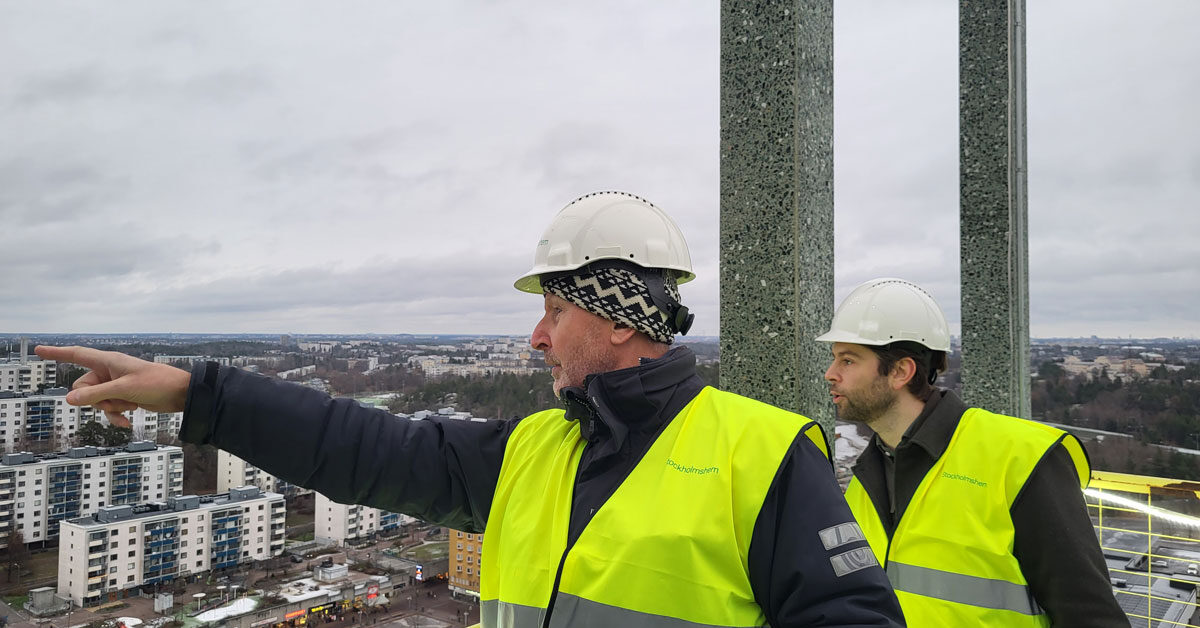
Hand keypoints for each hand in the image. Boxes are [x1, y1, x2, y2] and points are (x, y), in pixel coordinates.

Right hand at [34, 345, 190, 427]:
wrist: (180, 394)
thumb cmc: (157, 383)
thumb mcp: (124, 389)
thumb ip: (96, 394)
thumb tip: (69, 399)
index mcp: (108, 361)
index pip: (77, 355)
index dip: (57, 353)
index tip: (39, 350)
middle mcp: (109, 372)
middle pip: (83, 387)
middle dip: (96, 398)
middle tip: (118, 398)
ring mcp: (115, 385)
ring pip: (95, 400)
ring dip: (110, 407)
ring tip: (131, 404)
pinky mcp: (123, 397)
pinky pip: (108, 409)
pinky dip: (115, 415)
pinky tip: (127, 421)